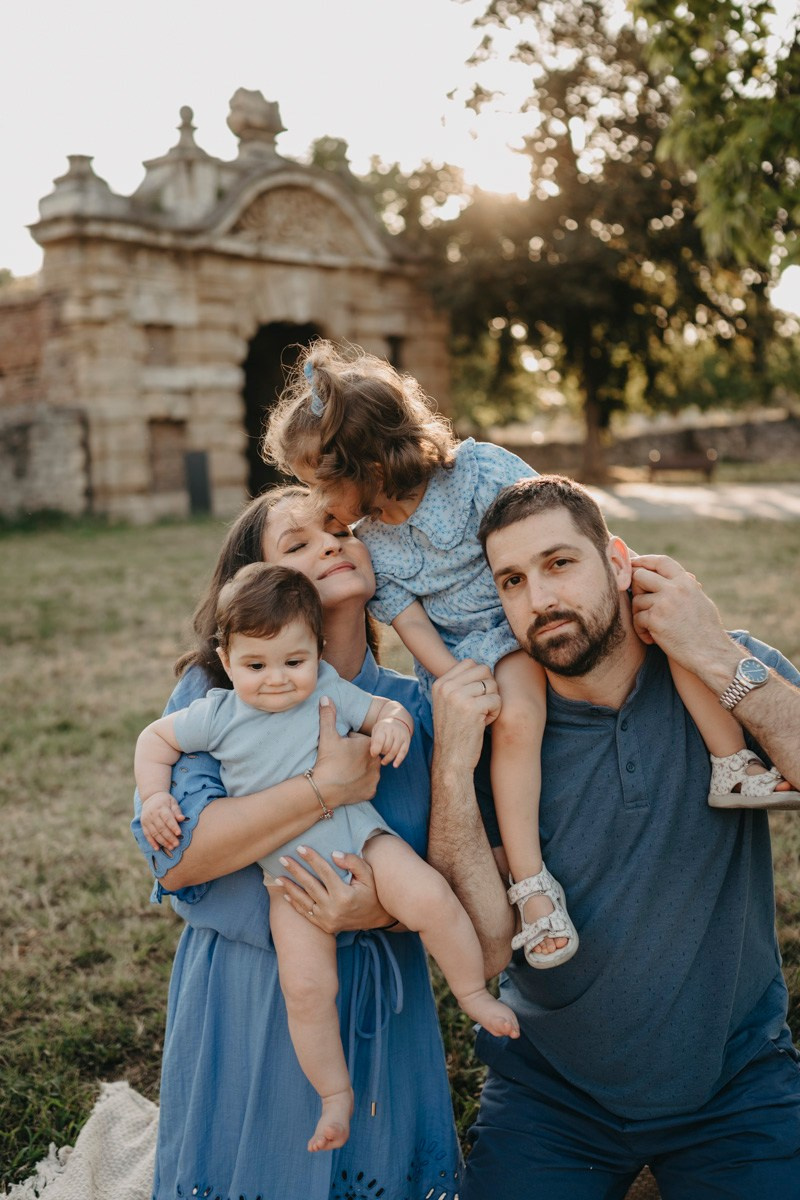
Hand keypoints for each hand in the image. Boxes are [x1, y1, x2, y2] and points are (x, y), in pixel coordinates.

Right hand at [140, 790, 185, 851]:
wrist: (151, 797)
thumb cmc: (165, 801)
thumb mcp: (172, 802)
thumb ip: (177, 811)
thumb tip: (182, 819)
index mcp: (161, 807)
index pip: (167, 818)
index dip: (173, 826)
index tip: (179, 833)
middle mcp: (152, 814)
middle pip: (161, 828)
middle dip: (169, 837)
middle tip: (177, 844)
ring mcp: (147, 820)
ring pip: (154, 833)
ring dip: (163, 841)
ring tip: (171, 847)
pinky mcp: (143, 825)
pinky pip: (147, 835)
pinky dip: (152, 842)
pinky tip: (157, 848)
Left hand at [272, 845, 392, 933]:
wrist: (377, 919)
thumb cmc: (373, 893)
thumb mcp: (369, 875)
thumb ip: (353, 863)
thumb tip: (334, 854)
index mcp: (344, 895)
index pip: (324, 872)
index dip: (312, 859)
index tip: (300, 848)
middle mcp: (333, 909)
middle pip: (310, 885)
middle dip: (295, 870)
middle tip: (282, 859)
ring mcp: (327, 919)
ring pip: (304, 900)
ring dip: (290, 887)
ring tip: (277, 876)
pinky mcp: (324, 926)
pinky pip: (306, 914)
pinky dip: (295, 904)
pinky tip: (285, 894)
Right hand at [312, 697, 380, 807]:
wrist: (323, 789)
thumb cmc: (327, 761)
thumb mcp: (327, 736)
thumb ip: (328, 715)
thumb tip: (325, 698)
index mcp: (370, 746)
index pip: (362, 739)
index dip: (350, 742)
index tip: (341, 747)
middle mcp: (377, 761)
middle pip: (367, 754)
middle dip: (357, 755)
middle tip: (341, 759)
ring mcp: (375, 778)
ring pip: (369, 770)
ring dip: (360, 769)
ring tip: (345, 771)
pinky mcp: (371, 792)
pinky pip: (368, 785)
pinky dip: (360, 784)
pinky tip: (349, 782)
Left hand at [370, 717, 410, 766]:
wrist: (397, 721)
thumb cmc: (383, 729)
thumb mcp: (376, 731)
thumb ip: (374, 741)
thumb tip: (373, 754)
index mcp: (383, 727)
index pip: (379, 741)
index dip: (375, 750)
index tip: (373, 755)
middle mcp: (393, 730)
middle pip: (387, 747)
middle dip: (382, 753)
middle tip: (379, 753)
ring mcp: (401, 735)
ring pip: (394, 751)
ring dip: (388, 758)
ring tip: (383, 762)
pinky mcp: (407, 741)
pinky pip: (403, 752)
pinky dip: (399, 760)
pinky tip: (395, 765)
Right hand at [432, 659, 500, 772]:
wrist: (451, 760)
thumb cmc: (455, 732)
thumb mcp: (448, 704)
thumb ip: (459, 684)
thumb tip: (482, 666)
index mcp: (440, 684)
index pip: (470, 663)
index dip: (479, 678)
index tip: (474, 697)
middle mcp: (447, 687)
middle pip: (483, 670)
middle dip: (489, 687)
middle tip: (481, 706)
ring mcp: (458, 696)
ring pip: (492, 685)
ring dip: (492, 701)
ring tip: (481, 716)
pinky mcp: (472, 708)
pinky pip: (497, 699)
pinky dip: (495, 713)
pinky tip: (484, 724)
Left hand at [630, 555, 727, 668]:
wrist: (710, 653)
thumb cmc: (706, 630)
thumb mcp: (700, 600)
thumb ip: (685, 587)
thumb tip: (676, 575)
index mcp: (686, 582)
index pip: (661, 561)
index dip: (644, 561)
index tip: (633, 564)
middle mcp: (675, 589)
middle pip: (640, 576)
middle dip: (636, 589)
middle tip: (641, 604)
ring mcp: (664, 603)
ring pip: (637, 600)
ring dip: (639, 614)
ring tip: (650, 627)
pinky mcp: (655, 620)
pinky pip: (637, 619)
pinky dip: (641, 630)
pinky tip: (651, 639)